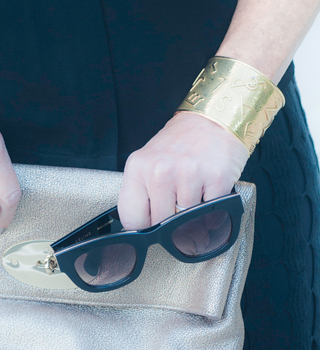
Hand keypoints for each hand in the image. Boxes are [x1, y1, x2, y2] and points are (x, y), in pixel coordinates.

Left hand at [118, 111, 249, 228]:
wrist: (213, 119)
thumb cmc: (180, 143)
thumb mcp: (149, 163)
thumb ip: (142, 194)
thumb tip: (145, 230)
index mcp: (138, 168)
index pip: (132, 220)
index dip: (144, 227)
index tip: (153, 224)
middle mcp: (161, 170)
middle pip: (161, 223)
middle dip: (170, 222)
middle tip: (178, 204)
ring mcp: (189, 174)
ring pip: (187, 220)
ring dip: (192, 213)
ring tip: (194, 191)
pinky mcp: (216, 178)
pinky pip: (210, 212)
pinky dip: (211, 207)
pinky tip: (208, 190)